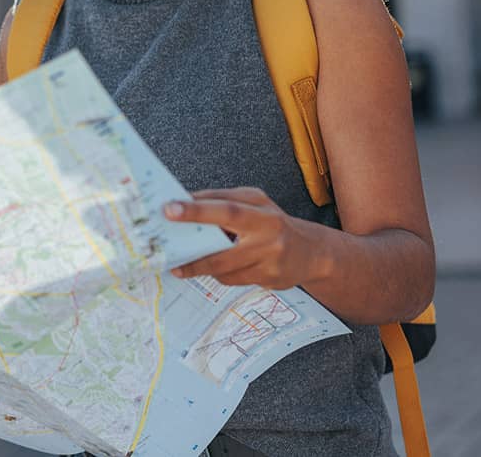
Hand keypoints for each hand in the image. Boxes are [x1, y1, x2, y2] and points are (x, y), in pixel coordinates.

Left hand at [164, 187, 325, 288]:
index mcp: (262, 212)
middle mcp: (268, 237)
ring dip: (200, 267)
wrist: (312, 252)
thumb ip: (221, 198)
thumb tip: (185, 199)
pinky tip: (214, 268)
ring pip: (225, 270)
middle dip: (194, 255)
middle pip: (223, 249)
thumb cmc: (273, 221)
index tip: (170, 209)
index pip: (225, 209)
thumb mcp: (253, 201)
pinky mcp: (269, 281)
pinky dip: (219, 274)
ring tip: (182, 264)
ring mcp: (270, 262)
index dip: (196, 210)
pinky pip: (233, 280)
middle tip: (168, 255)